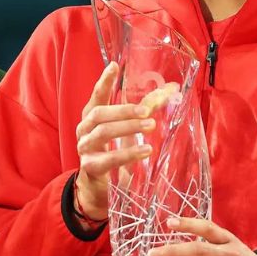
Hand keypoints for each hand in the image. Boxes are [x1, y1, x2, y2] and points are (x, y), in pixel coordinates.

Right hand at [74, 63, 173, 224]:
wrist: (99, 188)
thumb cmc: (114, 152)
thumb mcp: (127, 130)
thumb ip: (145, 109)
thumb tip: (172, 88)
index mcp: (91, 117)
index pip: (96, 95)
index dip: (104, 81)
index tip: (115, 66)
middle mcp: (84, 130)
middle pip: (99, 114)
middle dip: (123, 110)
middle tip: (147, 111)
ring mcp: (85, 148)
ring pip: (103, 133)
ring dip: (128, 128)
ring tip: (150, 126)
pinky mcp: (91, 167)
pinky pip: (109, 159)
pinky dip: (128, 154)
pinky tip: (146, 150)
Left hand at [149, 217, 256, 255]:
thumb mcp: (230, 245)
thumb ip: (209, 242)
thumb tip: (175, 237)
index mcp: (228, 239)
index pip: (207, 228)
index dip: (188, 223)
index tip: (168, 223)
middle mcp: (231, 254)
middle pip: (199, 250)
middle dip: (173, 251)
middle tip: (151, 254)